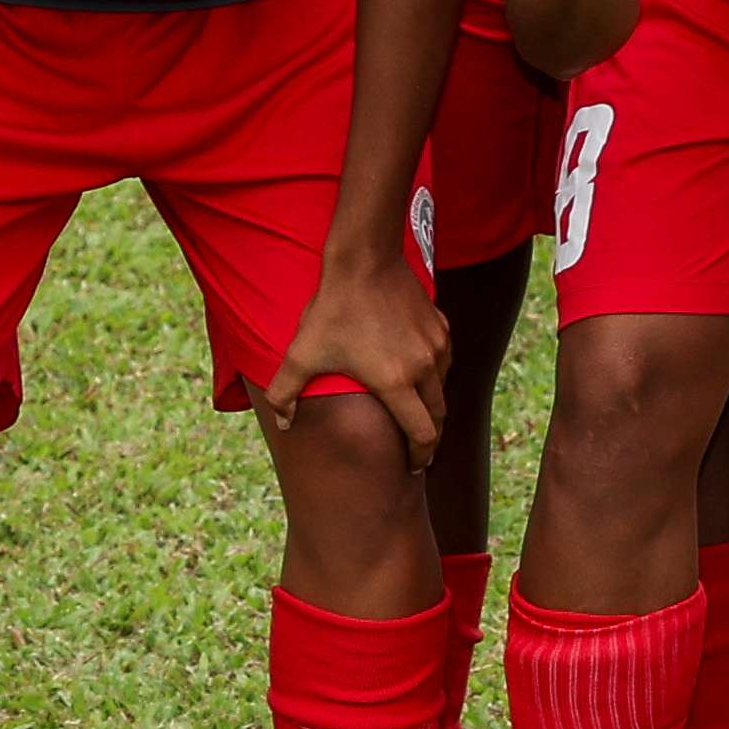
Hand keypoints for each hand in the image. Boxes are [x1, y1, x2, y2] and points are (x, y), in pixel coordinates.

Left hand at [270, 243, 449, 465]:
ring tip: (414, 410)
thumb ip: (285, 393)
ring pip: (442, 387)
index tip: (414, 466)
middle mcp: (424, 367)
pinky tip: (416, 371)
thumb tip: (284, 423)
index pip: (422, 432)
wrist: (365, 262)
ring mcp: (437, 346)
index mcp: (394, 382)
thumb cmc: (333, 310)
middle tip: (417, 448)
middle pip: (438, 415)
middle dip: (429, 436)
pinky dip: (434, 374)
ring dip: (431, 404)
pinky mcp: (441, 327)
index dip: (420, 455)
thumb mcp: (301, 353)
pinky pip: (443, 360)